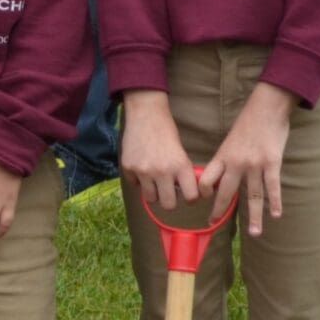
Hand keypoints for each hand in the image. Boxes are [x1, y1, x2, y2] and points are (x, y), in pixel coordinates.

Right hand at [119, 92, 199, 213]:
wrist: (146, 114)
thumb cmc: (166, 132)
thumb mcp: (181, 152)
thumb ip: (182, 172)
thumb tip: (187, 193)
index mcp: (180, 166)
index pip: (191, 197)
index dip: (190, 197)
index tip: (187, 194)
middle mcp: (162, 170)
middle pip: (168, 205)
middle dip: (169, 200)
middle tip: (168, 192)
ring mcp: (143, 170)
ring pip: (150, 198)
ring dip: (153, 191)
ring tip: (153, 179)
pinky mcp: (128, 168)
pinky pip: (135, 185)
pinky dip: (138, 179)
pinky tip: (141, 165)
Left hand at [199, 83, 293, 235]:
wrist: (267, 107)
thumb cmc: (248, 123)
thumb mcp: (230, 140)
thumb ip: (226, 159)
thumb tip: (222, 176)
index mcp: (223, 156)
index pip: (207, 180)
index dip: (204, 192)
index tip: (206, 201)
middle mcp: (236, 163)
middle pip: (226, 192)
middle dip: (219, 210)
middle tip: (214, 223)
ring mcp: (255, 164)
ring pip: (253, 197)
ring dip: (254, 217)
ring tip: (254, 234)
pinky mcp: (272, 163)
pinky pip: (273, 187)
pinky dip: (275, 203)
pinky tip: (276, 215)